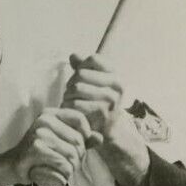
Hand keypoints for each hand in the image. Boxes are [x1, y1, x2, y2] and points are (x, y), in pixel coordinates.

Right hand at [10, 108, 96, 185]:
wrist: (12, 166)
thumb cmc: (38, 153)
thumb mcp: (60, 141)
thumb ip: (80, 139)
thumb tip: (100, 138)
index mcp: (50, 114)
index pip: (80, 119)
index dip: (85, 134)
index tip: (79, 146)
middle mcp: (44, 121)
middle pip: (78, 141)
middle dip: (78, 157)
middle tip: (67, 164)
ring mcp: (39, 134)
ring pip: (72, 155)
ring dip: (71, 169)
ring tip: (60, 171)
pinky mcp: (35, 150)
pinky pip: (62, 165)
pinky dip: (63, 175)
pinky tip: (54, 175)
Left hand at [63, 53, 148, 185]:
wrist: (107, 130)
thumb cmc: (96, 102)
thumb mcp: (94, 82)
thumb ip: (83, 67)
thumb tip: (73, 55)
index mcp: (116, 74)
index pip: (92, 59)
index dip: (81, 67)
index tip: (80, 77)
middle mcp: (117, 85)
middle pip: (81, 74)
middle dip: (71, 83)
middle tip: (71, 93)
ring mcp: (110, 99)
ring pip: (76, 87)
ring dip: (68, 95)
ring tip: (71, 101)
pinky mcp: (100, 112)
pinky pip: (75, 103)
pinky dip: (68, 106)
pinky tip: (70, 111)